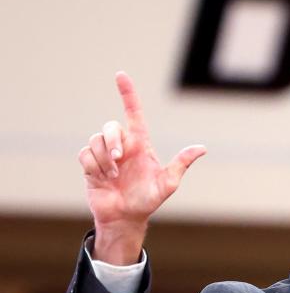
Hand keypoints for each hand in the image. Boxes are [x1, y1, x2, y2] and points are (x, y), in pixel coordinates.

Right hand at [77, 71, 205, 264]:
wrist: (126, 217)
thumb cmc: (148, 200)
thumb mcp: (168, 183)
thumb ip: (181, 164)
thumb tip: (202, 148)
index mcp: (140, 145)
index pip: (134, 114)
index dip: (128, 94)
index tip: (121, 75)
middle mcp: (122, 146)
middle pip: (110, 126)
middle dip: (112, 141)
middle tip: (118, 160)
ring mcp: (104, 154)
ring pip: (95, 140)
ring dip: (103, 160)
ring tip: (113, 176)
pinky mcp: (89, 164)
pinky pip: (85, 154)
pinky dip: (93, 167)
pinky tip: (102, 178)